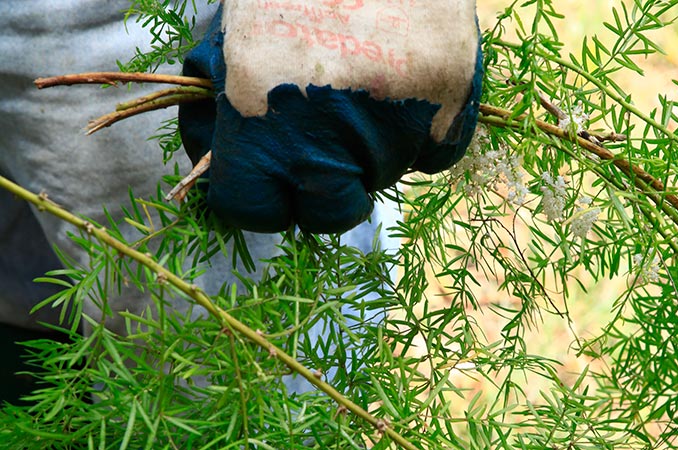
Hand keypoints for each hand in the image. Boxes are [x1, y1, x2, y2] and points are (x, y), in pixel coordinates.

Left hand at [179, 2, 482, 233]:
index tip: (271, 182)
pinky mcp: (453, 102)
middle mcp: (329, 131)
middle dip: (323, 189)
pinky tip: (407, 85)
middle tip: (329, 145)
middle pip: (329, 213)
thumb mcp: (236, 31)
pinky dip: (424, 133)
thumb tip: (213, 158)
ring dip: (374, 150)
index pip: (255, 210)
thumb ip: (222, 103)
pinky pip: (435, 154)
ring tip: (369, 83)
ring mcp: (399, 121)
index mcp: (260, 113)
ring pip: (386, 177)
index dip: (262, 197)